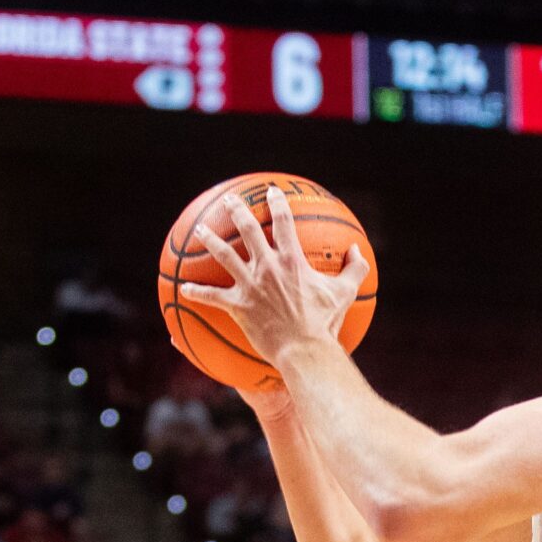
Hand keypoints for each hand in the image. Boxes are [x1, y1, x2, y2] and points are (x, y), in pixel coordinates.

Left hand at [176, 186, 370, 382]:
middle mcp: (267, 267)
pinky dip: (197, 293)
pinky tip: (183, 289)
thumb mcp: (345, 293)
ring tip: (201, 229)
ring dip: (210, 240)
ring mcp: (250, 285)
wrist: (305, 350)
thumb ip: (355, 269)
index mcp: (291, 260)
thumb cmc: (325, 324)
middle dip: (237, 210)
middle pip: (247, 230)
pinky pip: (212, 297)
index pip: (283, 222)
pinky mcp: (238, 306)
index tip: (271, 192)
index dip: (277, 203)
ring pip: (224, 255)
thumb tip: (358, 251)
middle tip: (229, 200)